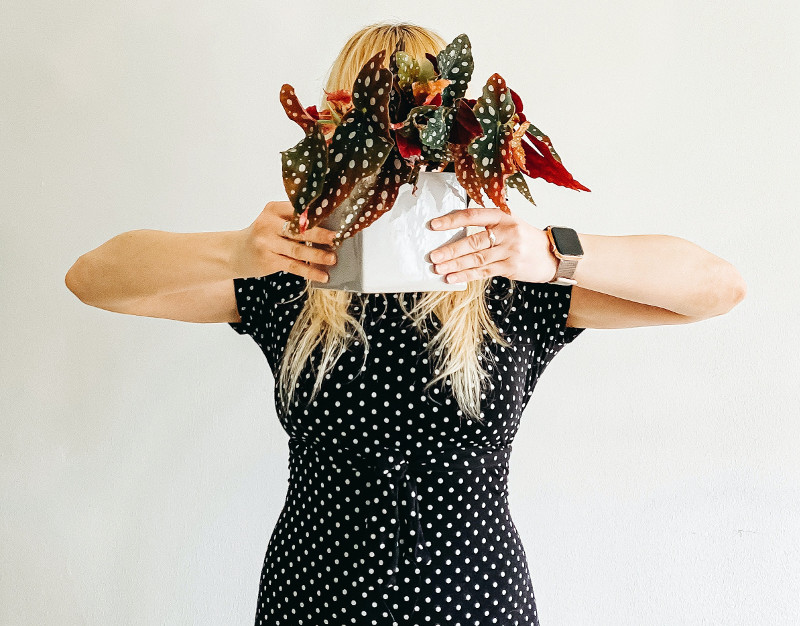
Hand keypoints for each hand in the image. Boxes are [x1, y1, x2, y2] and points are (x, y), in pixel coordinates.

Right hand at [232, 201, 338, 281]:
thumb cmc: (263, 234)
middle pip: (300, 230)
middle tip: (337, 238)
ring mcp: (267, 243)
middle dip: (321, 235)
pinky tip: (322, 275)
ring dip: (318, 255)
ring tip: (332, 259)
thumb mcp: (274, 220)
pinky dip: (310, 271)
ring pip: (298, 250)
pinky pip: (294, 266)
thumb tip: (329, 225)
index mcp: (273, 208)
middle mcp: (268, 224)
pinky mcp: (269, 261)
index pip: (299, 210)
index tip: (336, 219)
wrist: (236, 252)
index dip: (318, 215)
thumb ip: (295, 220)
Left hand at [427, 207, 557, 283]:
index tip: (434, 225)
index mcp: (503, 216)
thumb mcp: (511, 225)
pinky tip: (453, 278)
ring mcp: (509, 250)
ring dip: (455, 265)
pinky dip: (466, 275)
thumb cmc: (526, 239)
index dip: (452, 220)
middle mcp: (506, 232)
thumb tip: (456, 236)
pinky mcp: (510, 267)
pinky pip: (483, 272)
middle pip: (472, 241)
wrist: (554, 254)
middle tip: (433, 256)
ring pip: (476, 258)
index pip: (472, 215)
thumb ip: (488, 227)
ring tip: (438, 268)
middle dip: (450, 249)